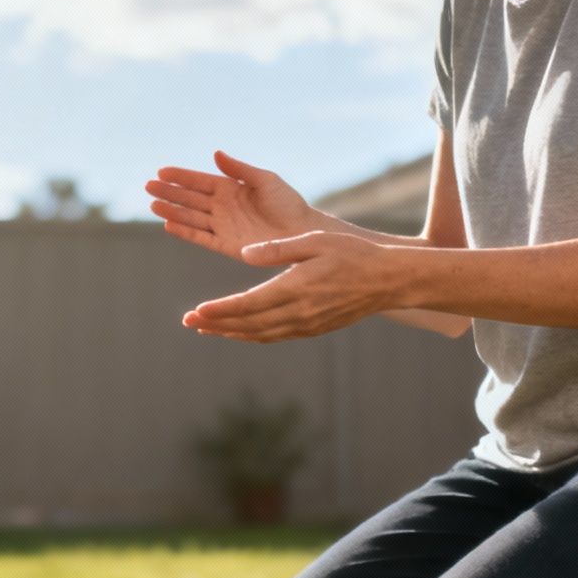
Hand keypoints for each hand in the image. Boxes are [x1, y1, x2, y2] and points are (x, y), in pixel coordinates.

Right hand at [145, 151, 316, 262]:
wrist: (302, 232)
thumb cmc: (287, 203)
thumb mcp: (265, 180)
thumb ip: (239, 169)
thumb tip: (215, 153)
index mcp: (231, 189)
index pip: (200, 181)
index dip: (181, 177)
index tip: (161, 171)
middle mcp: (223, 207)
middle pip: (190, 198)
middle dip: (170, 192)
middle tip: (148, 186)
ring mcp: (223, 226)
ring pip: (191, 217)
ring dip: (172, 211)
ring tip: (153, 204)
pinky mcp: (226, 245)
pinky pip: (201, 237)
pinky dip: (186, 231)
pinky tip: (169, 224)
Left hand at [184, 232, 412, 342]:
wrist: (388, 280)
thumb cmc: (352, 253)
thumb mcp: (315, 241)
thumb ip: (278, 249)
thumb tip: (245, 254)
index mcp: (295, 288)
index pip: (248, 304)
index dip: (220, 310)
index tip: (196, 312)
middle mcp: (299, 313)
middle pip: (248, 324)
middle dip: (216, 324)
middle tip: (189, 321)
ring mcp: (307, 325)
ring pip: (260, 334)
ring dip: (231, 332)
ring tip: (205, 328)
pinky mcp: (314, 329)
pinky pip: (275, 336)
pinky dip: (252, 335)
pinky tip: (239, 330)